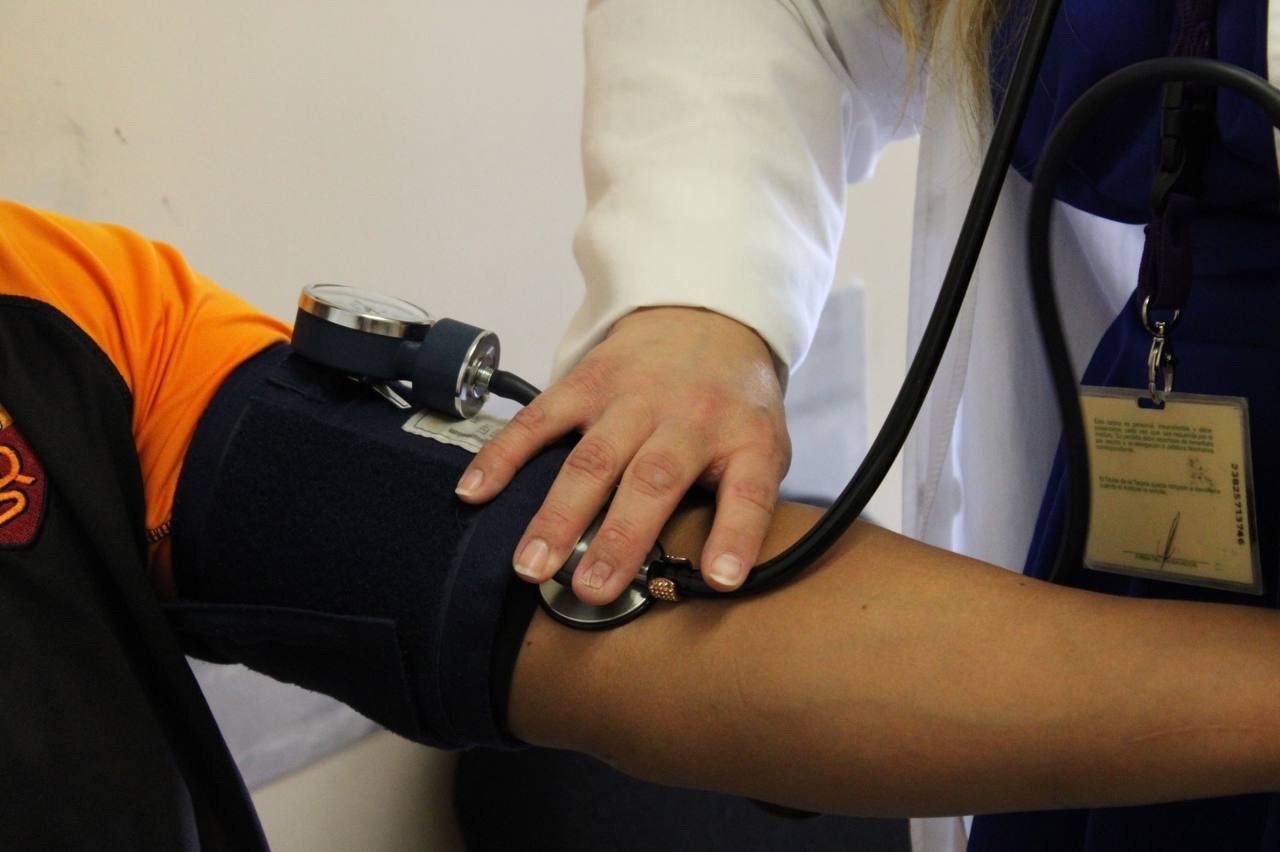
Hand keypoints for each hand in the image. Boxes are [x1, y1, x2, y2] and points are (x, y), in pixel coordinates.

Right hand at [455, 306, 790, 604]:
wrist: (706, 317)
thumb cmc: (731, 404)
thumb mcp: (763, 447)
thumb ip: (743, 505)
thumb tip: (716, 579)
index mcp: (742, 438)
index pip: (748, 491)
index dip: (736, 536)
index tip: (720, 579)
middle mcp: (687, 416)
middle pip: (653, 481)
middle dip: (620, 539)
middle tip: (591, 590)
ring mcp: (631, 399)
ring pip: (592, 459)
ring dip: (558, 514)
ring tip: (531, 565)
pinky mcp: (586, 383)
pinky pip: (540, 420)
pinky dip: (504, 455)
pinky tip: (475, 491)